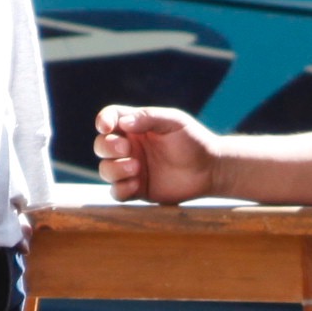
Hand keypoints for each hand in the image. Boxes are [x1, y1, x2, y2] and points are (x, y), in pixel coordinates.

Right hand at [93, 104, 216, 203]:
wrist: (210, 170)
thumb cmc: (193, 141)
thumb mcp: (174, 122)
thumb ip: (148, 118)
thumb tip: (122, 123)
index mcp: (135, 126)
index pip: (110, 119)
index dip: (103, 121)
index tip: (106, 126)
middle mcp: (129, 147)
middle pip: (101, 145)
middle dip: (108, 147)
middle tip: (127, 149)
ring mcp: (131, 169)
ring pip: (105, 169)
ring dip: (115, 169)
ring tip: (137, 168)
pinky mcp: (137, 190)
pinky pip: (117, 192)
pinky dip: (121, 189)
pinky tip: (136, 185)